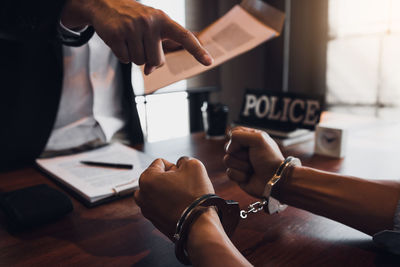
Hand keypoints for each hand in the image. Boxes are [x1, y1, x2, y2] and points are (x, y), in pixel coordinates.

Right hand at [61, 0, 212, 74]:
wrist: (105, 4)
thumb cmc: (134, 20)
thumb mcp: (150, 30)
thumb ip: (156, 50)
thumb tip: (150, 71)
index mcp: (163, 20)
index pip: (184, 37)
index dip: (197, 50)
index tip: (209, 62)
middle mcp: (150, 22)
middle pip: (157, 60)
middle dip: (149, 58)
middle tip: (140, 43)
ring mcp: (132, 27)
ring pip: (140, 62)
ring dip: (134, 56)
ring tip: (129, 39)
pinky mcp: (116, 35)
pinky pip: (125, 60)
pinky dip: (122, 55)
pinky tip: (119, 40)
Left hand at [134, 157, 214, 239]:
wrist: (198, 225)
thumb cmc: (195, 194)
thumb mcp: (194, 165)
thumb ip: (183, 160)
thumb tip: (180, 165)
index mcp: (146, 178)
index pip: (161, 163)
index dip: (176, 167)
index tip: (184, 177)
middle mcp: (141, 195)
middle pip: (158, 178)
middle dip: (170, 180)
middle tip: (184, 187)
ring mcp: (146, 210)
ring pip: (160, 193)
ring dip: (170, 192)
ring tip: (183, 198)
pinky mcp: (154, 221)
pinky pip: (162, 206)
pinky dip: (170, 205)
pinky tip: (182, 208)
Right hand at [223, 127, 283, 197]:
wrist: (275, 181)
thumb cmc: (270, 159)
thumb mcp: (258, 139)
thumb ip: (239, 135)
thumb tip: (228, 149)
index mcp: (251, 138)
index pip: (234, 133)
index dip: (237, 139)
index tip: (248, 145)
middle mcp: (245, 150)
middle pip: (228, 147)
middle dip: (240, 154)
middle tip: (253, 158)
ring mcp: (240, 163)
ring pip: (227, 160)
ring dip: (241, 166)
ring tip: (253, 168)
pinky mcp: (238, 175)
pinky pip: (229, 173)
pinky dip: (240, 176)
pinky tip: (249, 177)